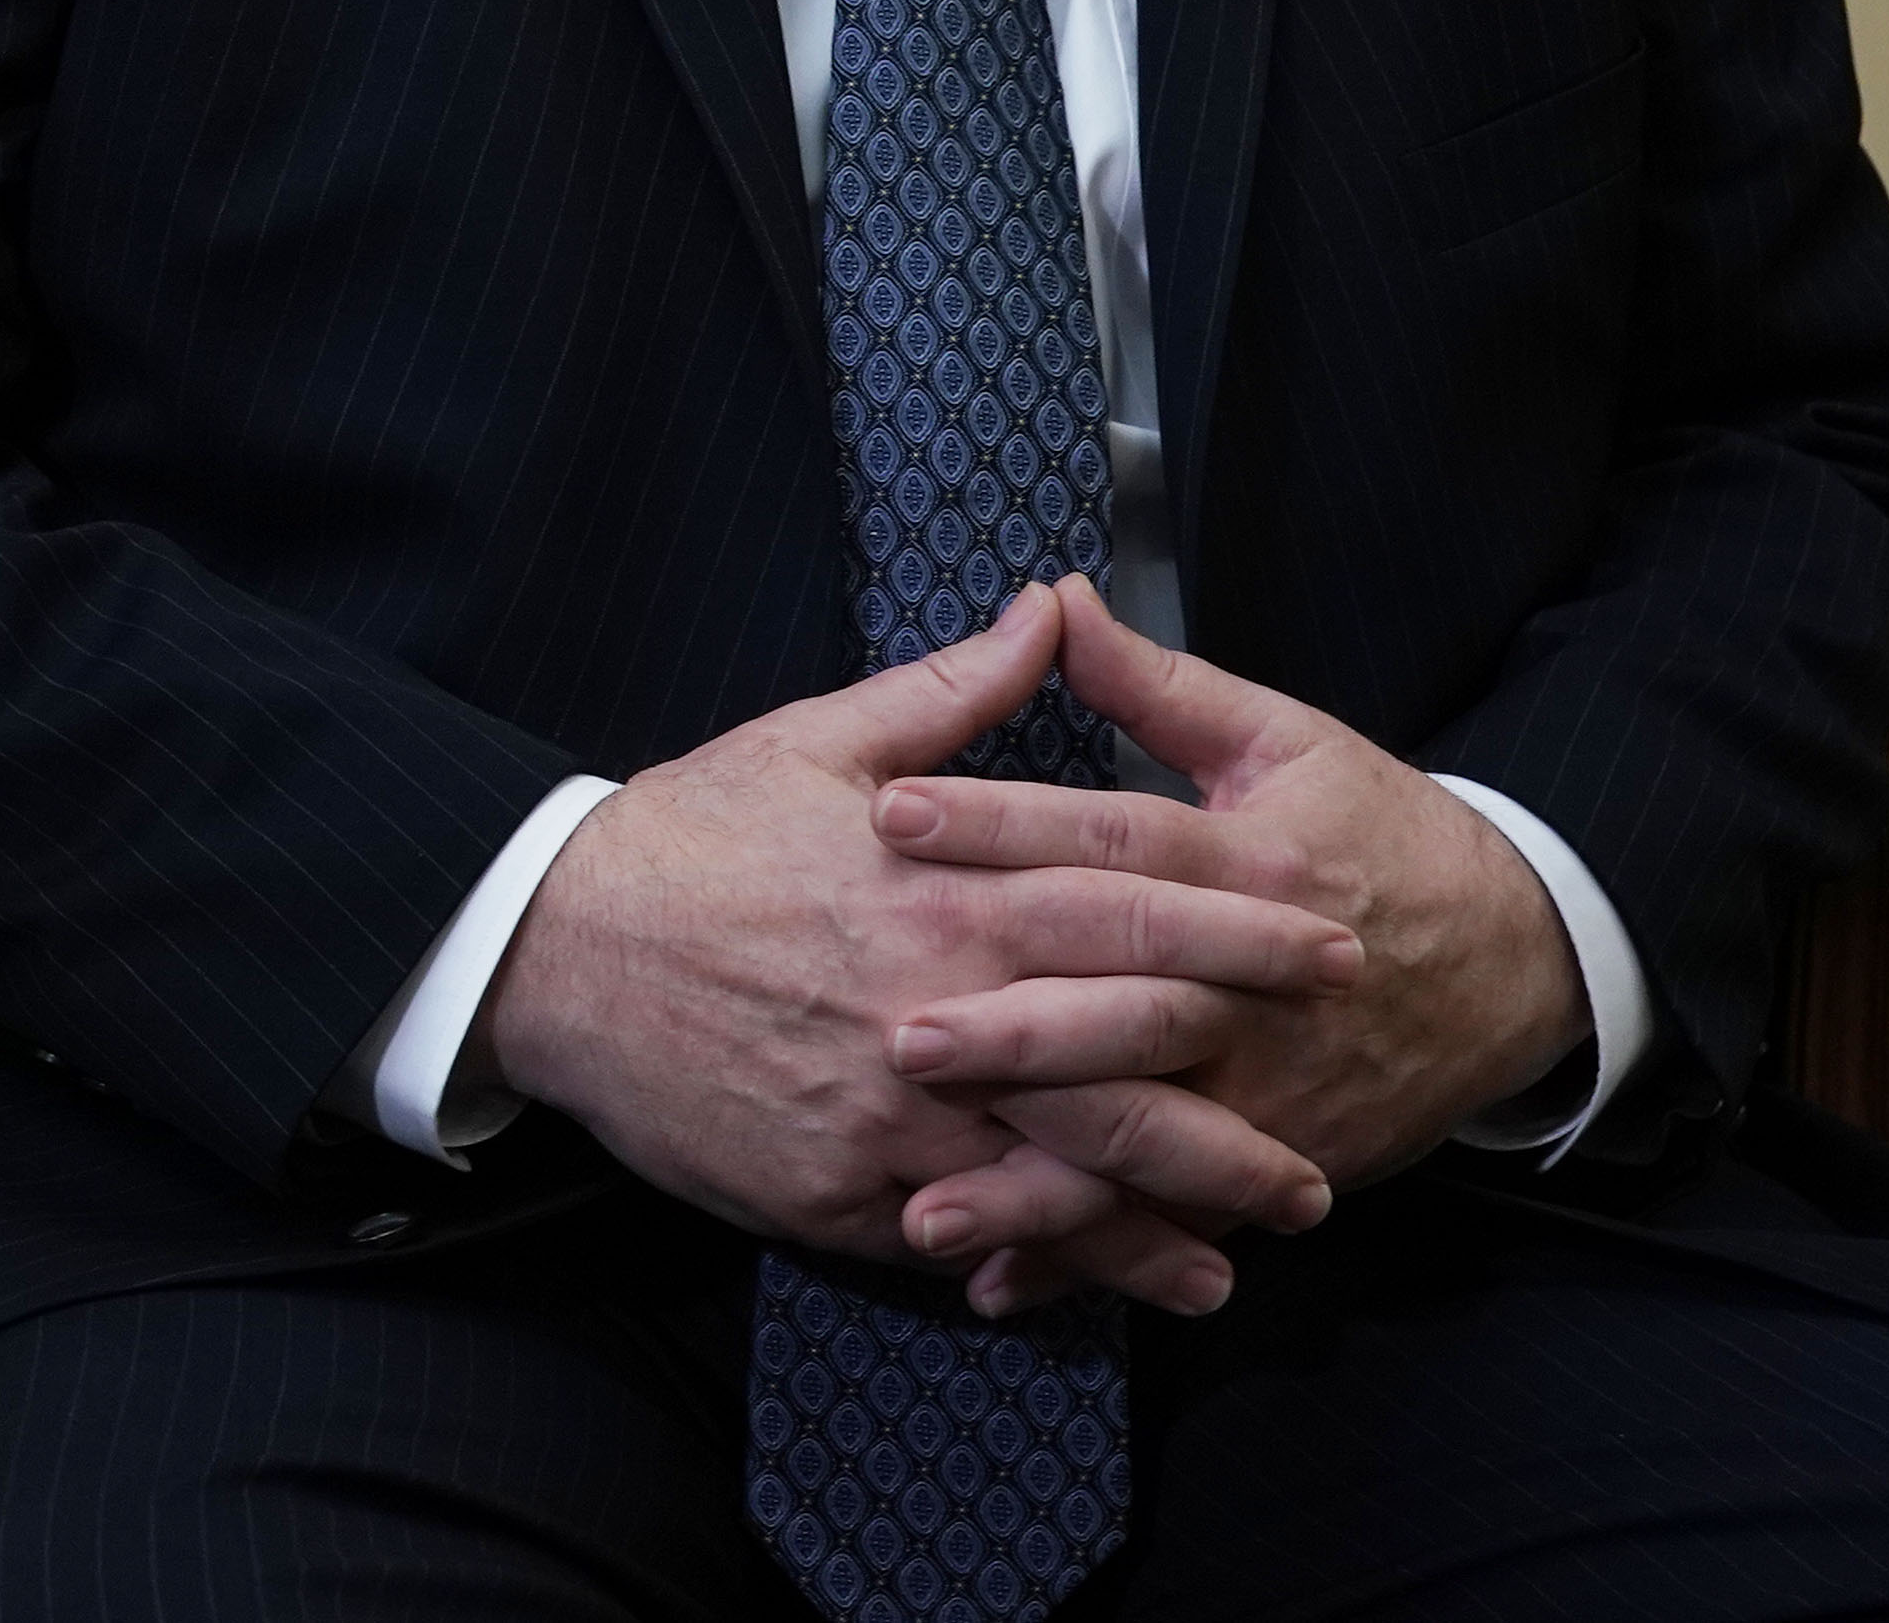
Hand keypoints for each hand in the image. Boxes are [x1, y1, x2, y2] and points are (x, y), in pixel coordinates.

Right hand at [484, 584, 1358, 1313]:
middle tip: (1329, 1141)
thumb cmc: (686, 836)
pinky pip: (967, 1227)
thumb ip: (953, 692)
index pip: (1134, 909)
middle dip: (1243, 1107)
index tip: (1336, 947)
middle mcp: (939, 1006)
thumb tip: (1050, 610)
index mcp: (945, 891)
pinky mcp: (841, 1186)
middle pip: (1131, 1064)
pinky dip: (1049, 1258)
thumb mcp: (815, 739)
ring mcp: (895, 1110)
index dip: (1246, 933)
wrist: (551, 946)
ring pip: (1066, 1172)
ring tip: (1255, 1238)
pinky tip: (1113, 1279)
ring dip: (1172, 1212)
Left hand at [874, 577, 1591, 1309]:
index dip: (1003, 823)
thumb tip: (1054, 599)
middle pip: (1126, 1008)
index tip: (891, 814)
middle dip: (1014, 1030)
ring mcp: (1271, 1089)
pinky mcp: (1278, 1158)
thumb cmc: (1381, 829)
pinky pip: (1173, 1216)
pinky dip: (1090, 1258)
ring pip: (1143, 1140)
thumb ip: (1159, 683)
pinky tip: (997, 1283)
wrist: (1522, 957)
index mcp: (1251, 864)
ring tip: (925, 1205)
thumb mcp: (1283, 738)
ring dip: (1037, 1183)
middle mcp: (1257, 988)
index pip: (1111, 843)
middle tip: (898, 1038)